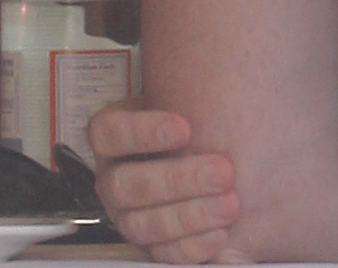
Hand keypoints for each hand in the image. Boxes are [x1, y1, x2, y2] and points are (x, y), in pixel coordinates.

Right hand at [88, 100, 244, 263]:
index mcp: (109, 138)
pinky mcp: (149, 245)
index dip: (142, 133)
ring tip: (229, 204)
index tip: (185, 127)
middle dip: (176, 179)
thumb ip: (191, 100)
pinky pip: (162, 254)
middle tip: (221, 170)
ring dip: (188, 215)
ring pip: (141, 224)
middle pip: (125, 184)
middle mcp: (110, 178)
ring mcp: (126, 215)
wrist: (202, 158)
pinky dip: (191, 247)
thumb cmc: (193, 129)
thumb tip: (215, 85)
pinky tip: (221, 233)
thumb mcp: (183, 105)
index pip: (108, 133)